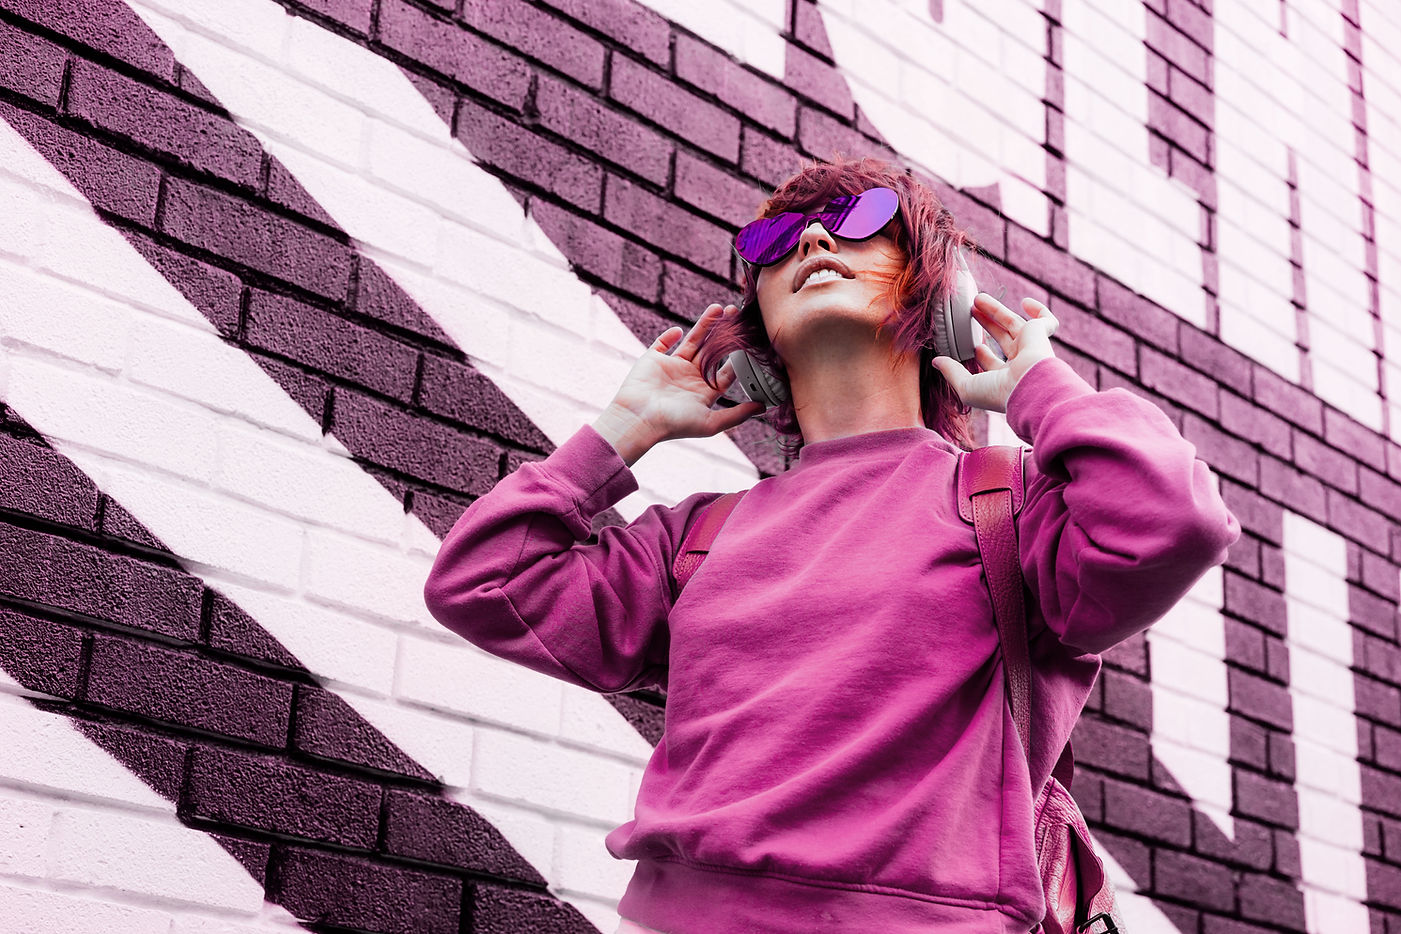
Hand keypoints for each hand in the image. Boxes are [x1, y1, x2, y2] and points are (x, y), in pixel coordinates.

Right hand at [598, 304, 764, 454]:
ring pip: (692, 341)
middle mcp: (690, 378)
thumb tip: (764, 407)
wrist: (638, 419)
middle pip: (712, 350)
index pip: (726, 371)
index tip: (751, 339)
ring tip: (719, 308)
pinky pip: (662, 343)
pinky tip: (680, 330)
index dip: (739, 356)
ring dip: (705, 325)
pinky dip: (670, 335)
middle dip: (724, 332)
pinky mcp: (652, 360)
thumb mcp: (710, 423)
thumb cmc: (674, 424)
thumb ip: (737, 415)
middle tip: (736, 314)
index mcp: (704, 392)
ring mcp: (671, 367)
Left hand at [930, 293, 1058, 413]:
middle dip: (986, 325)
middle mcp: (1019, 363)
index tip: (973, 346)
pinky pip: (1047, 321)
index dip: (983, 354)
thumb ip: (952, 372)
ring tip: (978, 298)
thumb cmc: (998, 392)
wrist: (1028, 385)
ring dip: (996, 310)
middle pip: (1001, 338)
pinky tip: (1026, 302)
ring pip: (1014, 324)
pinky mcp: (1040, 335)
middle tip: (971, 311)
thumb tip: (936, 362)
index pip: (993, 363)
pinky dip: (1040, 311)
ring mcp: (1030, 348)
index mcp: (1005, 378)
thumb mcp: (966, 386)